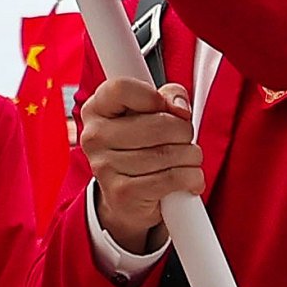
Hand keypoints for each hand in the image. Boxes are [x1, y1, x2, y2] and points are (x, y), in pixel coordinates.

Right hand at [80, 76, 203, 250]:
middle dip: (184, 131)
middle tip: (183, 138)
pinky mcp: (123, 193)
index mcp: (96, 108)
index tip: (164, 107)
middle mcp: (94, 136)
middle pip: (158, 123)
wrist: (127, 197)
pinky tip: (189, 178)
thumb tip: (180, 108)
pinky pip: (172, 178)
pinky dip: (191, 177)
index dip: (153, 96)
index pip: (121, 88)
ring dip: (191, 156)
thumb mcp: (151, 112)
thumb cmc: (140, 147)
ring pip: (169, 153)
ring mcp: (105, 166)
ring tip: (187, 159)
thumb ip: (169, 96)